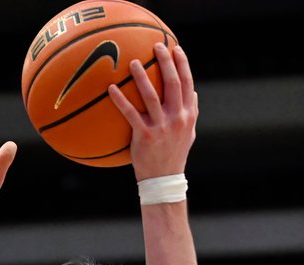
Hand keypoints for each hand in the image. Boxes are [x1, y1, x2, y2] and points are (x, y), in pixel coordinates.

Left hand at [107, 43, 196, 181]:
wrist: (163, 179)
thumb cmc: (174, 154)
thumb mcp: (188, 133)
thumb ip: (191, 112)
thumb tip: (192, 91)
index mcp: (188, 115)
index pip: (187, 83)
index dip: (183, 64)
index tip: (176, 48)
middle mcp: (177, 118)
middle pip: (173, 83)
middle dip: (166, 62)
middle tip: (156, 46)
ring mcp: (161, 127)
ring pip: (151, 96)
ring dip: (142, 77)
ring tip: (133, 62)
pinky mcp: (144, 136)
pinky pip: (130, 114)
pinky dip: (121, 100)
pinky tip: (111, 88)